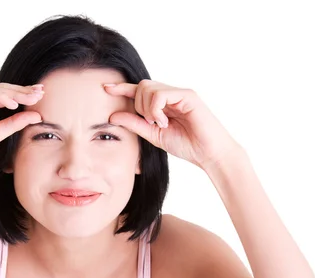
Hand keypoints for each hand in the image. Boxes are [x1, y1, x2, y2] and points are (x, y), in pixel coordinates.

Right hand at [0, 83, 44, 170]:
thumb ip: (15, 123)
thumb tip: (37, 115)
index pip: (7, 96)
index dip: (24, 95)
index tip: (42, 96)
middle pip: (3, 90)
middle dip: (23, 91)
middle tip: (41, 92)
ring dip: (15, 93)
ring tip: (31, 97)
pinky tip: (13, 103)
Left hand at [104, 80, 242, 169]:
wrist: (208, 154)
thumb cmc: (186, 145)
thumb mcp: (153, 135)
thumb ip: (135, 124)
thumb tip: (113, 115)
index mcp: (163, 103)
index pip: (139, 90)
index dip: (122, 88)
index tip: (105, 88)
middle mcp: (171, 94)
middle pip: (141, 86)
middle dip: (138, 105)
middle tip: (150, 122)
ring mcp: (180, 93)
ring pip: (149, 88)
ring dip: (147, 109)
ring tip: (159, 123)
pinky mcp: (188, 95)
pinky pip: (161, 94)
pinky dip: (156, 109)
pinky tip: (164, 121)